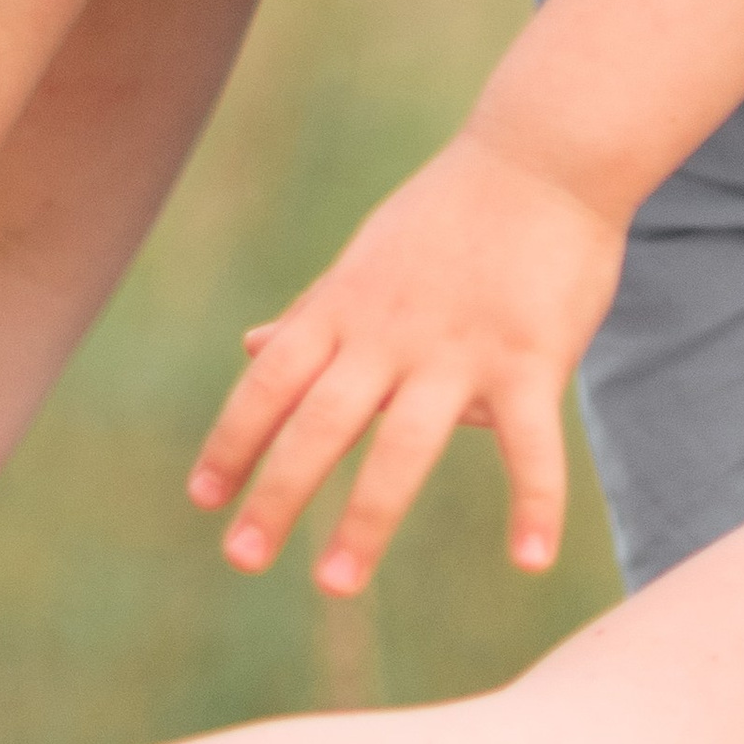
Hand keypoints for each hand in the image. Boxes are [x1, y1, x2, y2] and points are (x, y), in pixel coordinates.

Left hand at [188, 128, 627, 591]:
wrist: (541, 158)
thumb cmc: (450, 216)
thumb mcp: (365, 261)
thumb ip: (314, 314)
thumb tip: (251, 347)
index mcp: (344, 309)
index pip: (270, 383)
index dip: (233, 439)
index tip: (202, 498)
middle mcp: (389, 334)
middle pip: (318, 421)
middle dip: (276, 492)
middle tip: (241, 558)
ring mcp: (459, 349)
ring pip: (402, 445)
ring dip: (365, 519)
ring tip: (333, 586)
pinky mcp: (530, 359)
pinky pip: (531, 445)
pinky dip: (534, 505)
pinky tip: (529, 563)